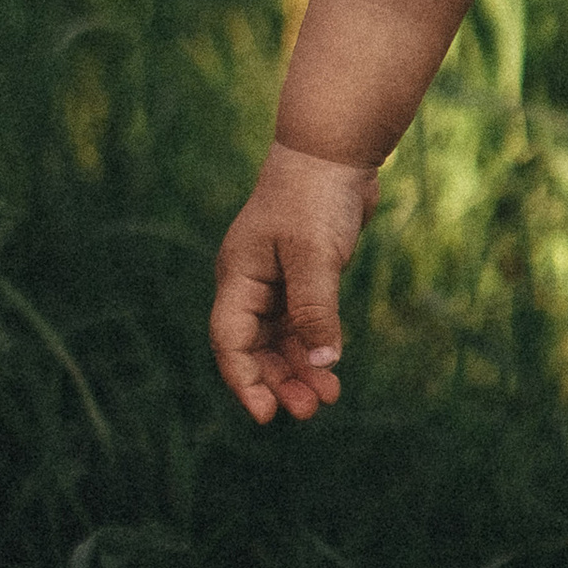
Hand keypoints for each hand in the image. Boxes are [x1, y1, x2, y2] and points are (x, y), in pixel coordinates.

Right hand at [209, 142, 379, 425]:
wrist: (336, 152)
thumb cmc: (315, 196)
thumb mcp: (315, 255)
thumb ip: (316, 308)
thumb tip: (323, 362)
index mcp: (239, 276)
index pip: (231, 341)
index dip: (245, 380)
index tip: (267, 415)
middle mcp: (251, 283)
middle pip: (254, 348)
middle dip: (277, 381)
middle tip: (309, 411)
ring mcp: (277, 280)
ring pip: (280, 339)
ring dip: (300, 369)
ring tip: (326, 398)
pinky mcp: (304, 276)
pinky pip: (303, 322)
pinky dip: (315, 345)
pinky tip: (331, 367)